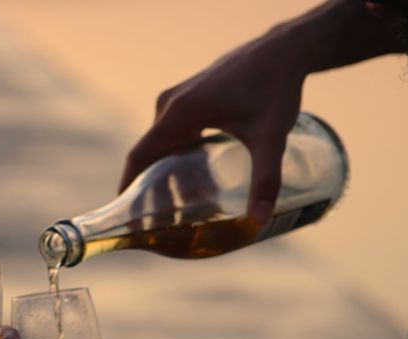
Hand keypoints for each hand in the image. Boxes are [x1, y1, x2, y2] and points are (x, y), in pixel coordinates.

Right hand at [119, 36, 306, 223]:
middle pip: (149, 152)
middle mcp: (170, 104)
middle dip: (149, 184)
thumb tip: (259, 219)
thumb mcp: (270, 137)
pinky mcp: (190, 96)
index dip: (128, 186)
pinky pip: (172, 129)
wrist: (283, 51)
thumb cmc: (275, 89)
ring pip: (162, 141)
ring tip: (176, 201)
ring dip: (164, 168)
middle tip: (158, 219)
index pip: (140, 156)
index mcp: (179, 113)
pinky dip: (175, 152)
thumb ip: (266, 178)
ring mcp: (178, 97)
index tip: (124, 213)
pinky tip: (194, 171)